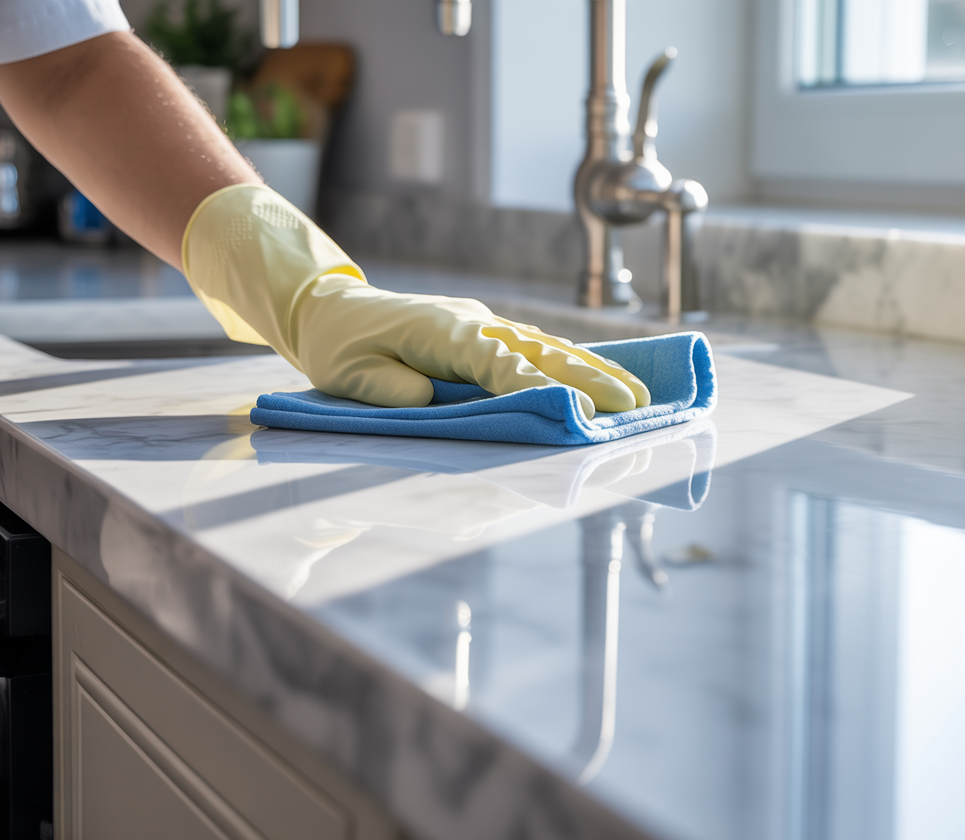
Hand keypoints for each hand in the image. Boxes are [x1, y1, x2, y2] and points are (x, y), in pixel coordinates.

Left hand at [183, 185, 649, 417]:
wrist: (330, 306)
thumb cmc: (337, 345)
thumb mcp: (347, 373)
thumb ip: (391, 388)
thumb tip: (431, 399)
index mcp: (440, 331)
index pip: (497, 364)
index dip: (537, 386)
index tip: (575, 409)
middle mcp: (471, 322)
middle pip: (538, 351)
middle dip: (587, 378)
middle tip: (632, 404)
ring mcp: (481, 322)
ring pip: (545, 346)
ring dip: (590, 369)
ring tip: (634, 393)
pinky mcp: (483, 329)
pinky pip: (533, 346)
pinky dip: (569, 361)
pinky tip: (598, 376)